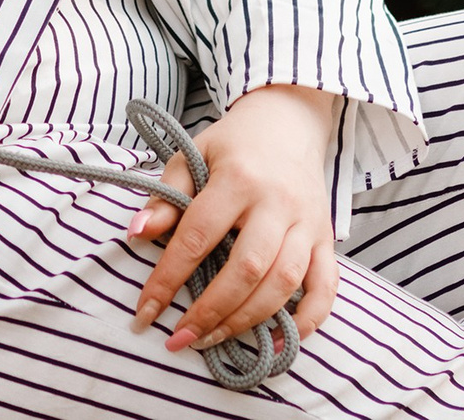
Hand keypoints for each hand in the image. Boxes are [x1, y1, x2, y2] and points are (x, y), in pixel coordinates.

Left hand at [126, 82, 339, 354]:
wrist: (288, 121)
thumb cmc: (233, 145)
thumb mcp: (192, 155)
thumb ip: (167, 196)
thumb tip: (137, 233)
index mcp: (238, 179)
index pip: (198, 235)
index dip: (169, 277)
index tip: (145, 311)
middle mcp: (277, 203)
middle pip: (247, 267)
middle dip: (211, 310)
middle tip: (180, 338)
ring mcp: (307, 223)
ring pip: (284, 282)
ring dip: (247, 319)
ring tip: (212, 339)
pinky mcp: (326, 239)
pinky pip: (326, 288)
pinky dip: (307, 321)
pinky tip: (277, 342)